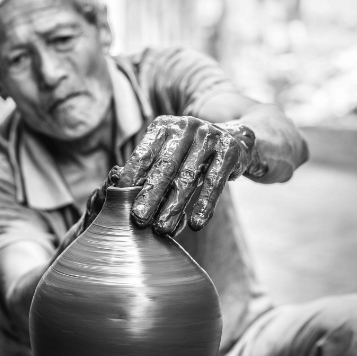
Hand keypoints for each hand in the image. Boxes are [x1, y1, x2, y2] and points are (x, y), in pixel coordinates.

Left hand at [116, 115, 259, 235]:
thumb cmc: (192, 154)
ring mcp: (209, 136)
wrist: (238, 139)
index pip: (143, 154)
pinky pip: (215, 182)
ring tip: (163, 229)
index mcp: (164, 125)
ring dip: (174, 206)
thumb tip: (124, 200)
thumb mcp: (171, 155)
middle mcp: (186, 126)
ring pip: (188, 177)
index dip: (131, 178)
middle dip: (150, 195)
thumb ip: (151, 172)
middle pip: (164, 166)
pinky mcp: (230, 150)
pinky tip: (195, 224)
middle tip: (138, 219)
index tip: (118, 200)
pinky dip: (204, 205)